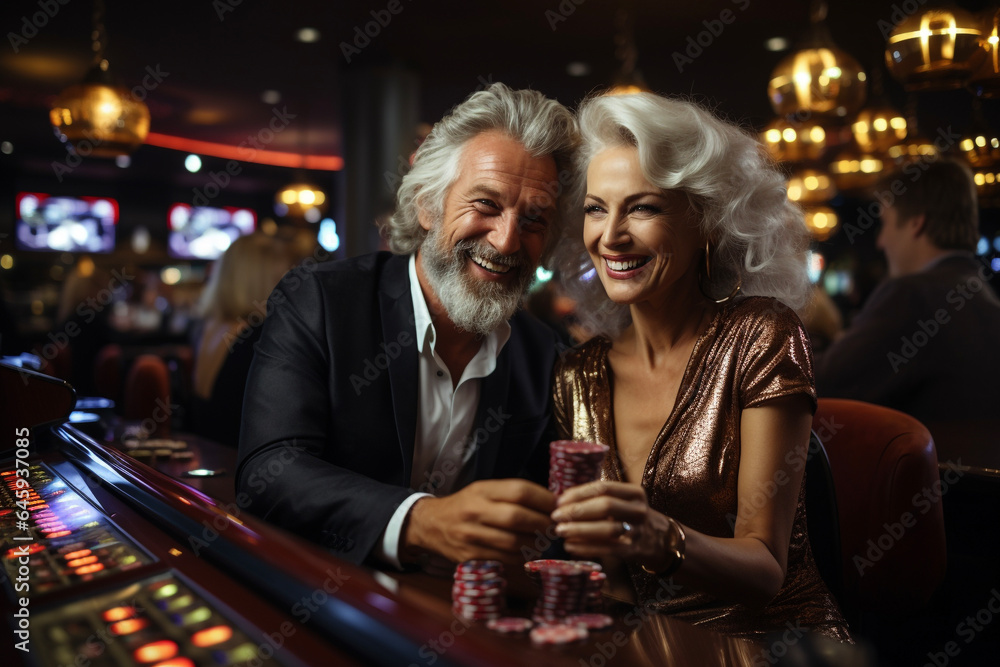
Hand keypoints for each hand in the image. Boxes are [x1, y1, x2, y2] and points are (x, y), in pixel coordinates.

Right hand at [403, 479, 555, 564]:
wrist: (430, 525)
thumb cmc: (465, 505)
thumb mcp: (484, 490)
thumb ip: (512, 494)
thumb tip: (551, 502)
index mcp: (481, 491)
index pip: (519, 491)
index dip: (544, 499)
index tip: (557, 505)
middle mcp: (475, 512)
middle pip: (518, 517)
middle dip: (542, 523)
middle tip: (554, 526)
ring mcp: (471, 536)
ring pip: (513, 542)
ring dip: (536, 543)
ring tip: (545, 540)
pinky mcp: (470, 557)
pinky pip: (504, 559)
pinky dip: (522, 556)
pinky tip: (528, 550)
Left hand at [550, 480, 680, 572]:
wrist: (660, 541)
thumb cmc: (631, 517)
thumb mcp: (624, 501)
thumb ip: (599, 498)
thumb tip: (562, 500)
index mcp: (635, 492)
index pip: (603, 487)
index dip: (579, 493)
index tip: (560, 500)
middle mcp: (639, 510)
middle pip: (605, 506)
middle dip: (577, 511)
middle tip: (557, 516)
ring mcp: (638, 531)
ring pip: (606, 529)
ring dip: (580, 530)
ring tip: (561, 531)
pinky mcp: (633, 551)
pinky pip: (607, 549)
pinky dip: (585, 548)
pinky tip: (570, 546)